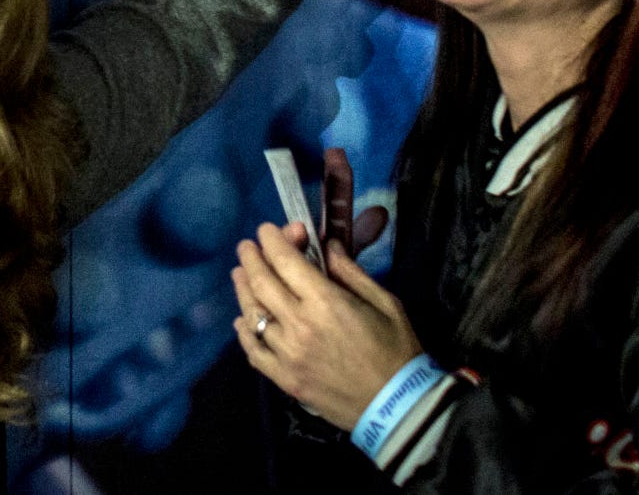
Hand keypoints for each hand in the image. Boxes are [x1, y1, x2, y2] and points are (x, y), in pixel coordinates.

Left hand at [231, 221, 423, 430]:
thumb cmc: (396, 351)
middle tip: (247, 247)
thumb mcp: (384, 302)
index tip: (265, 230)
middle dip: (251, 258)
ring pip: (252, 315)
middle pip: (261, 282)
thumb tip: (327, 245)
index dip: (271, 240)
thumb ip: (350, 272)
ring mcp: (288, 355)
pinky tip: (243, 321)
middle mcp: (299, 325)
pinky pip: (254, 352)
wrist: (399, 409)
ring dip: (242, 290)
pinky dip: (244, 333)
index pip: (285, 260)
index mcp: (324, 302)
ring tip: (240, 275)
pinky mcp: (285, 381)